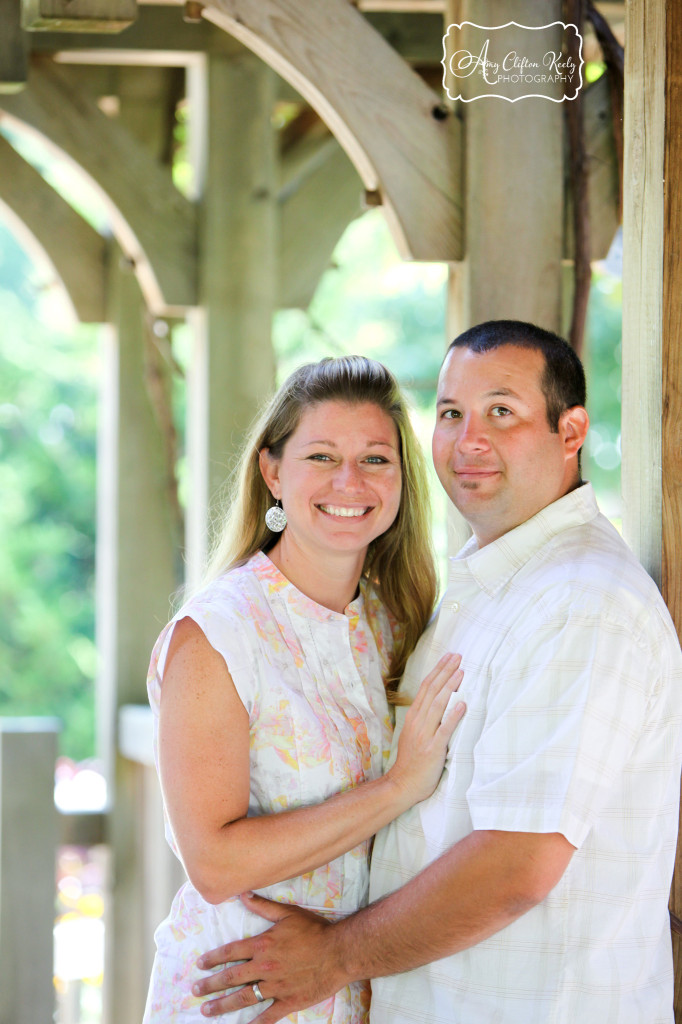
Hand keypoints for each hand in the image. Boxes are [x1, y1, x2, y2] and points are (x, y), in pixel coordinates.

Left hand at [193, 893, 345, 1020]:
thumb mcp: (288, 913)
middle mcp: (265, 966)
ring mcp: (276, 986)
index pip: (231, 952)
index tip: (200, 965)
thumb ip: (263, 906)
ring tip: (207, 1010)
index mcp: (263, 945)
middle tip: (196, 990)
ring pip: (244, 998)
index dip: (214, 958)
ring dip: (223, 1005)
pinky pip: (268, 1015)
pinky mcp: (288, 1001)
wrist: (339, 952)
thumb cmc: (315, 930)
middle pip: (232, 977)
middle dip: (211, 984)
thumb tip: (243, 894)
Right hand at [387, 652, 464, 804]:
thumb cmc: (411, 762)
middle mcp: (418, 722)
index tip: (449, 657)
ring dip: (449, 687)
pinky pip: (444, 730)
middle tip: (458, 656)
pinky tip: (462, 704)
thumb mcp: (414, 735)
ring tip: (461, 672)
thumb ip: (425, 719)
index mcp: (413, 717)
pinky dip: (453, 716)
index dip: (438, 671)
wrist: (402, 785)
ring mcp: (424, 735)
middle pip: (432, 691)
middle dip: (445, 672)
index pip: (426, 688)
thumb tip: (440, 703)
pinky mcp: (432, 749)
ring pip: (437, 705)